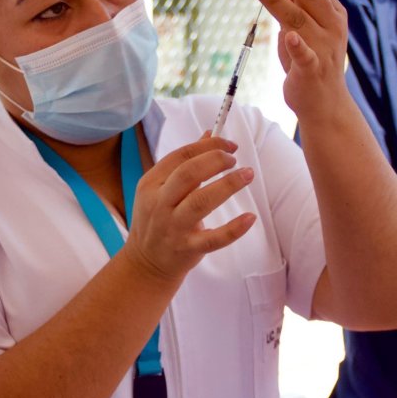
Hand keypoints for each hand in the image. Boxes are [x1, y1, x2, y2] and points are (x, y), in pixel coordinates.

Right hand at [121, 134, 255, 282]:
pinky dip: (234, 229)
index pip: (180, 156)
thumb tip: (210, 134)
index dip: (208, 146)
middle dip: (216, 160)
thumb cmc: (158, 219)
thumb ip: (185, 162)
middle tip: (234, 159)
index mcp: (151, 183)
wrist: (146, 262)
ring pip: (201, 201)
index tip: (229, 145)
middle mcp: (159, 203)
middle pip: (188, 173)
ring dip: (228, 185)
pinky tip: (250, 217)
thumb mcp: (161, 188)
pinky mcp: (187, 249)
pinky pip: (213, 238)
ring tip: (247, 175)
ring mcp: (173, 227)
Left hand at [248, 0, 349, 124]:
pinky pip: (306, 56)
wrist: (325, 104)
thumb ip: (294, 8)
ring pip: (298, 19)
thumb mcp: (305, 30)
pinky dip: (298, 46)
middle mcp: (332, 27)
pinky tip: (290, 37)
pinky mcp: (313, 71)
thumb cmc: (312, 62)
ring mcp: (324, 49)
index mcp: (333, 14)